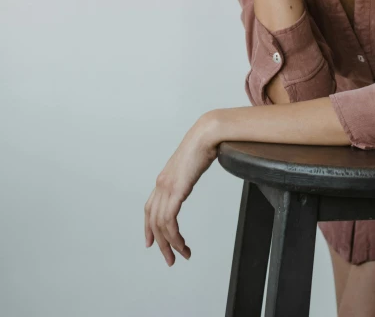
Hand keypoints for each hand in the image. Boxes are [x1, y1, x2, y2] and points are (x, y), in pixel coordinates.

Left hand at [144, 116, 217, 265]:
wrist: (206, 134)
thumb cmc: (203, 144)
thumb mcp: (192, 163)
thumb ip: (188, 172)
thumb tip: (193, 173)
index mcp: (164, 179)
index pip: (149, 208)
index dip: (149, 227)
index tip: (151, 243)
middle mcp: (161, 184)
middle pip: (152, 220)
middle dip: (160, 243)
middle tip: (169, 259)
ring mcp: (167, 187)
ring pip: (161, 225)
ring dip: (170, 244)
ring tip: (182, 255)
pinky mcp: (176, 190)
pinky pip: (170, 220)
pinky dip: (175, 236)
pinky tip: (182, 243)